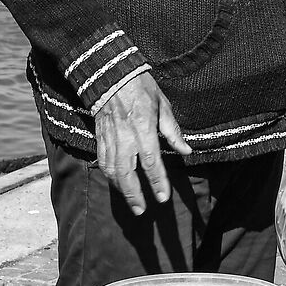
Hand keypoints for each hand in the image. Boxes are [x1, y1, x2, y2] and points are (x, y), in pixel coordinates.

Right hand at [94, 70, 191, 213]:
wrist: (110, 74)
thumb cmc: (140, 87)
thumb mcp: (162, 105)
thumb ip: (173, 131)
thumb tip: (186, 150)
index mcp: (143, 130)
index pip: (152, 163)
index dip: (157, 182)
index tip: (162, 198)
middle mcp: (125, 138)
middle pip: (128, 174)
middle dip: (134, 195)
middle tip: (141, 211)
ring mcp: (110, 138)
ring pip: (113, 171)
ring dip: (121, 190)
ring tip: (130, 202)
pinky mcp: (100, 136)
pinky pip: (103, 161)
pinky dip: (109, 175)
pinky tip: (116, 183)